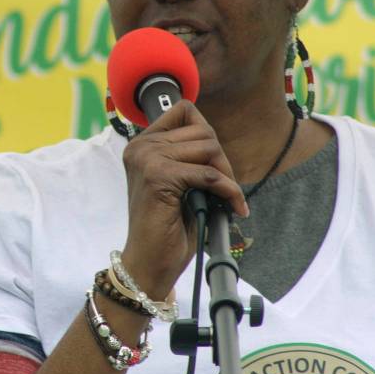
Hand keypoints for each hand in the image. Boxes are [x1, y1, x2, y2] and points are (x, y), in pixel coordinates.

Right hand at [119, 100, 247, 295]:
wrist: (149, 262)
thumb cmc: (167, 227)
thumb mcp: (178, 182)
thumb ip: (188, 156)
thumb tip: (214, 139)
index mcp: (142, 145)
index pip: (184, 111)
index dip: (207, 133)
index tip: (214, 163)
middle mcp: (141, 147)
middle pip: (203, 131)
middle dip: (222, 160)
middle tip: (226, 188)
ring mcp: (147, 159)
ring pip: (209, 148)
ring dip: (226, 175)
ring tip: (227, 198)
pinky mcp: (158, 176)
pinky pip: (209, 174)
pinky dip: (228, 191)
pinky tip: (233, 207)